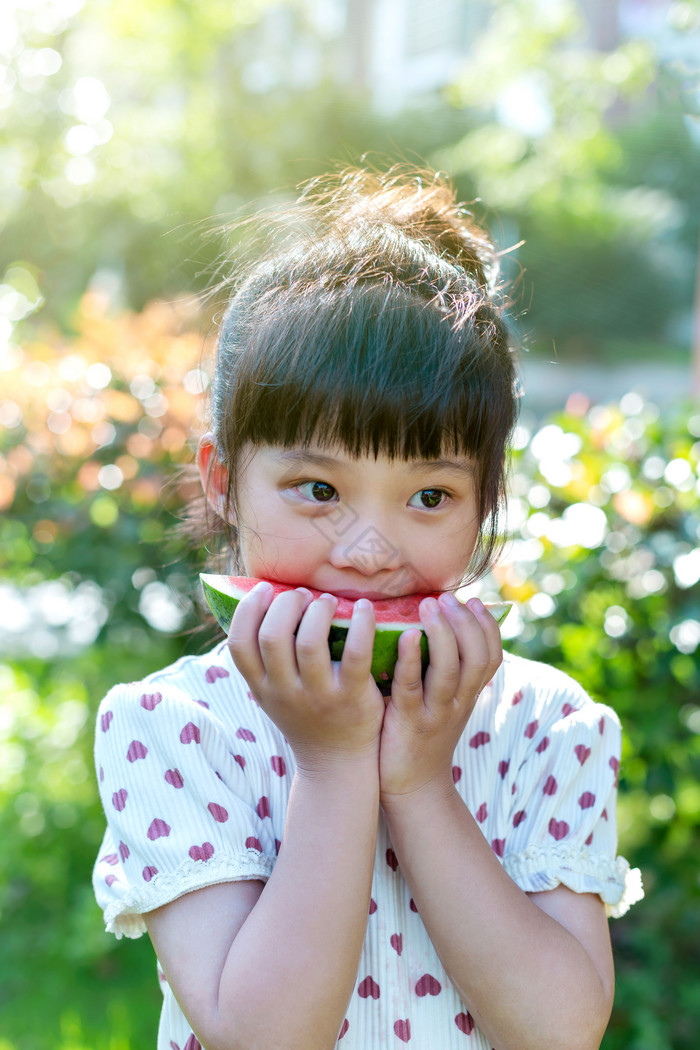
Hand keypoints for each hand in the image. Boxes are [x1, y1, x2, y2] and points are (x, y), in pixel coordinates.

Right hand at [227, 583, 384, 772]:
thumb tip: (264, 601)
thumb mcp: (272, 694)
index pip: (239, 644)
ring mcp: (319, 696)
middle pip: (272, 636)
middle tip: (302, 595)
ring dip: (318, 611)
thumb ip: (264, 659)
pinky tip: (362, 607)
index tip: (265, 589)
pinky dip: (361, 623)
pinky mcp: (353, 697)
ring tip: (326, 602)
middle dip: (286, 605)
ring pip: (311, 642)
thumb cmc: (305, 714)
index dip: (248, 609)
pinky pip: (357, 652)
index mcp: (262, 688)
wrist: (337, 763)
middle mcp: (285, 692)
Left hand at [379, 593, 502, 802]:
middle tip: (447, 598)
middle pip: (477, 658)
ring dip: (442, 633)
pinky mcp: (408, 721)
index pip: (492, 656)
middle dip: (466, 623)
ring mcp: (435, 712)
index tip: (474, 600)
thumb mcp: (441, 701)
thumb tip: (433, 623)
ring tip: (429, 606)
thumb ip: (442, 669)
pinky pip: (412, 686)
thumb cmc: (419, 734)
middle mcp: (457, 702)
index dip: (488, 626)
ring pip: (451, 669)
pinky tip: (405, 635)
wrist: (411, 788)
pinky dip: (411, 658)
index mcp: (467, 694)